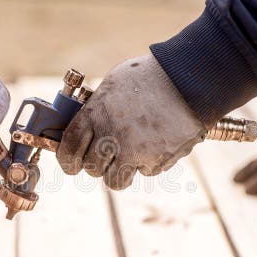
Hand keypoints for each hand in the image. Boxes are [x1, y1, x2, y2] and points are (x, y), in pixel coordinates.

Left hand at [56, 53, 204, 189]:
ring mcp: (134, 152)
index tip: (72, 165)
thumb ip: (96, 109)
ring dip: (120, 171)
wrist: (188, 79)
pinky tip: (156, 141)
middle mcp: (110, 136)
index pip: (69, 149)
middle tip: (108, 155)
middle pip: (92, 169)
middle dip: (98, 165)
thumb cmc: (149, 76)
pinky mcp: (156, 161)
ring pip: (115, 180)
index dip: (68, 161)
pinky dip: (148, 162)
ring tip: (131, 154)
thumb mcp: (112, 85)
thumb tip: (84, 127)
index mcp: (95, 114)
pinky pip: (145, 172)